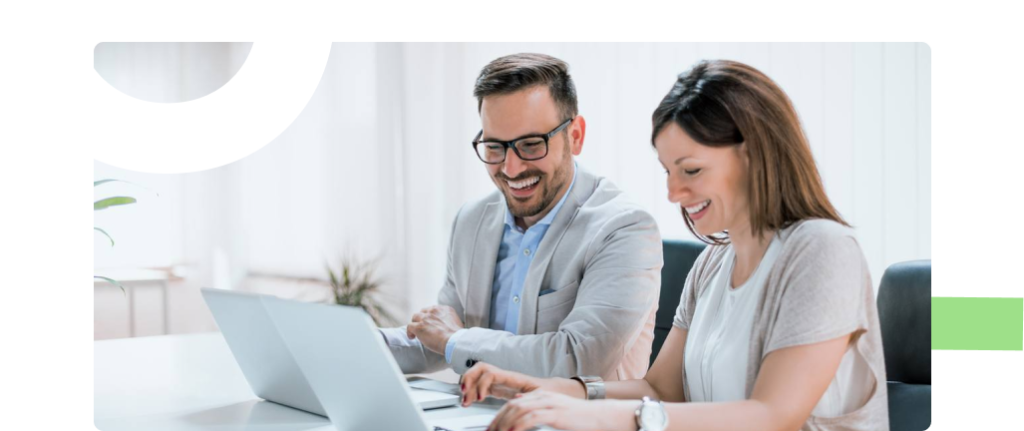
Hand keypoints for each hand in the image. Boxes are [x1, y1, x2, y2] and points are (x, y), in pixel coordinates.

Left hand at [406, 305, 463, 353]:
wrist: (454, 341)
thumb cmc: (457, 336)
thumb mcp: (457, 323)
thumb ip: (450, 321)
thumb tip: (448, 328)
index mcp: (444, 309)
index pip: (433, 309)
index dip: (430, 316)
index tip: (431, 323)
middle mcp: (434, 311)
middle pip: (423, 311)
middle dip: (422, 318)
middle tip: (423, 326)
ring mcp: (425, 318)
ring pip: (415, 317)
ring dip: (415, 323)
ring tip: (416, 332)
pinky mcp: (419, 327)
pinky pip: (409, 326)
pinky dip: (409, 332)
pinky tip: (412, 337)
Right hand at [459, 362, 544, 406]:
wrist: (552, 391)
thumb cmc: (547, 392)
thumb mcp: (540, 396)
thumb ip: (528, 397)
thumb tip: (517, 399)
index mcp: (512, 377)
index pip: (490, 373)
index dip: (481, 384)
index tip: (479, 398)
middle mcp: (504, 376)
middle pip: (480, 368)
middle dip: (468, 378)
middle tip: (464, 393)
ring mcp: (500, 381)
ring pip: (478, 376)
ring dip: (468, 386)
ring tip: (464, 400)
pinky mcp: (498, 388)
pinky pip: (481, 386)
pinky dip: (472, 392)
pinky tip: (470, 401)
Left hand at [487, 390, 637, 430]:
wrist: (600, 415)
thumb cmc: (579, 416)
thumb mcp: (555, 408)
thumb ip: (537, 406)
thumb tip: (518, 401)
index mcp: (540, 396)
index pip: (513, 403)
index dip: (499, 415)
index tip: (492, 427)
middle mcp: (542, 397)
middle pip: (512, 406)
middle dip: (497, 420)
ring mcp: (548, 404)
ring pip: (518, 411)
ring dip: (504, 423)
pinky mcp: (555, 413)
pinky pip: (531, 418)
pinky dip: (518, 425)